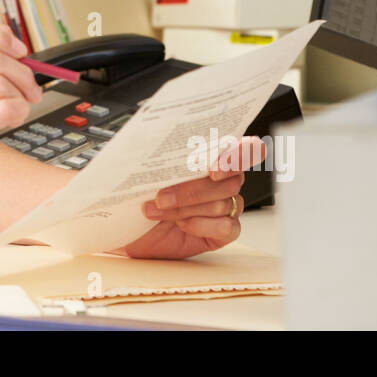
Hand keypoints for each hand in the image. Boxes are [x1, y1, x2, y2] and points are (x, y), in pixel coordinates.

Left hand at [115, 136, 266, 259]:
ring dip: (185, 208)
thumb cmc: (139, 194)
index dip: (238, 155)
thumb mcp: (146, 171)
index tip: (214, 168)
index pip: (246, 149)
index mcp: (213, 155)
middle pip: (230, 180)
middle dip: (192, 190)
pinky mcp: (224, 231)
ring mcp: (227, 206)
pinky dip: (201, 225)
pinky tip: (182, 224)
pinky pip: (226, 227)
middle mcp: (225, 180)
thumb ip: (163, 157)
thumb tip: (157, 145)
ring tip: (157, 209)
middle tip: (160, 196)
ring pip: (221, 203)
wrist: (130, 227)